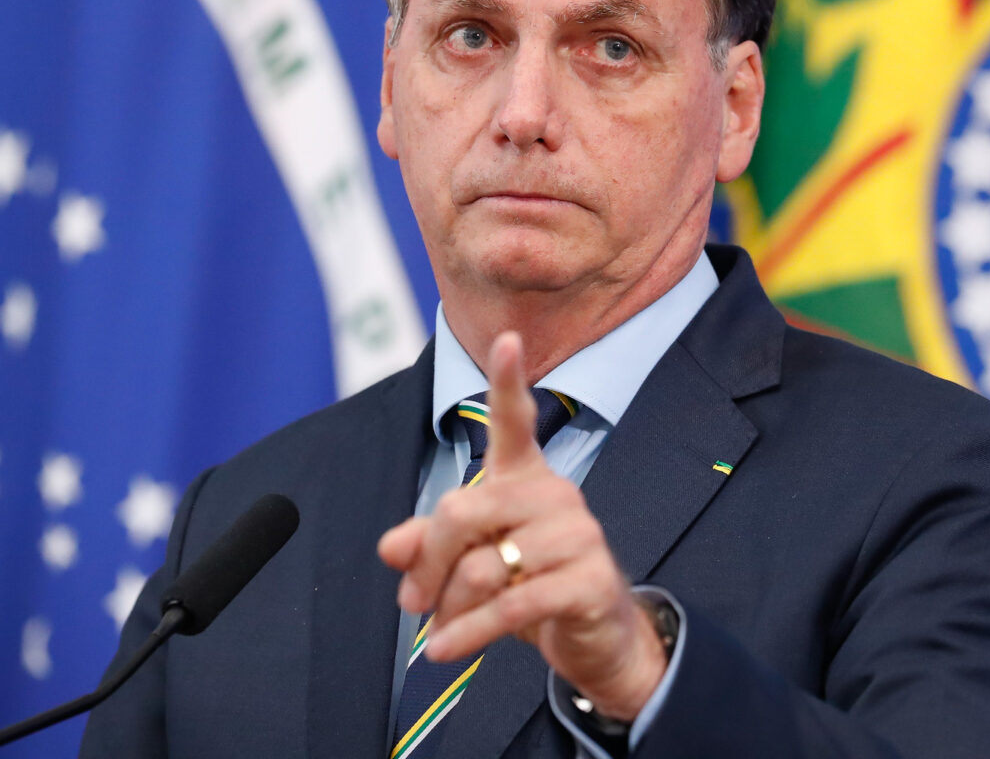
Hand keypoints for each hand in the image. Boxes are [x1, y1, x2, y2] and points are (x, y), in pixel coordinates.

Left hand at [377, 332, 667, 721]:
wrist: (597, 639)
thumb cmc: (532, 586)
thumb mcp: (475, 562)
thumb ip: (431, 546)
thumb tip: (392, 546)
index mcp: (528, 479)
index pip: (517, 421)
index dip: (509, 381)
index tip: (507, 339)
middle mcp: (556, 495)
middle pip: (466, 510)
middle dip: (429, 561)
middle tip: (412, 602)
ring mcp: (578, 536)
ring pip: (485, 565)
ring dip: (448, 607)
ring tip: (437, 632)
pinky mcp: (589, 581)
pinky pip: (513, 603)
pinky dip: (468, 632)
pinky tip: (444, 649)